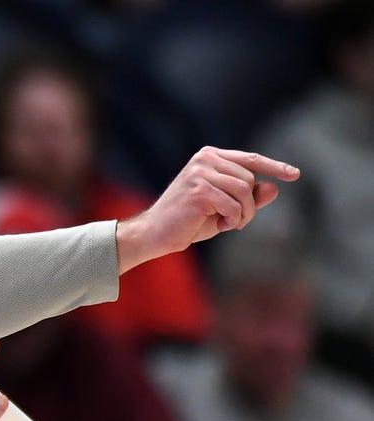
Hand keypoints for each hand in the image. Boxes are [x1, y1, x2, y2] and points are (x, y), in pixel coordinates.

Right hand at [116, 146, 299, 272]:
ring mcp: (200, 173)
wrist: (154, 235)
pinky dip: (233, 220)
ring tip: (229, 224)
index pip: (250, 159)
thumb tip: (273, 188)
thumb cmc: (187, 222)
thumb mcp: (224, 209)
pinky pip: (233, 204)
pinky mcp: (198, 190)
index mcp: (209, 157)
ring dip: (243, 214)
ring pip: (245, 190)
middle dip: (250, 204)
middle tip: (236, 222)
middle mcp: (205, 159)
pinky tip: (220, 226)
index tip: (294, 174)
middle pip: (249, 178)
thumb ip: (249, 198)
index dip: (274, 167)